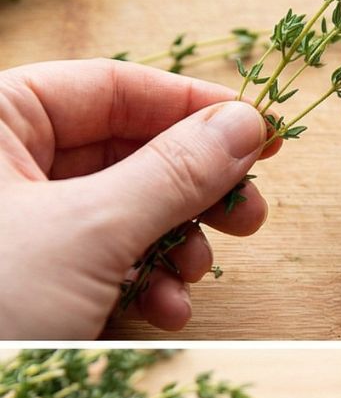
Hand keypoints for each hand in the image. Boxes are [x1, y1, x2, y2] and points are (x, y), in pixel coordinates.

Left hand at [0, 60, 273, 336]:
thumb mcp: (90, 232)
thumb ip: (175, 173)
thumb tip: (242, 126)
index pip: (112, 87)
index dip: (194, 108)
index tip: (260, 133)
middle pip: (125, 151)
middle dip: (193, 190)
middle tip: (248, 214)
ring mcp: (14, 223)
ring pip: (123, 210)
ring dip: (176, 246)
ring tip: (197, 275)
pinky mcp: (25, 274)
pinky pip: (102, 257)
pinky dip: (144, 282)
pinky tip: (163, 310)